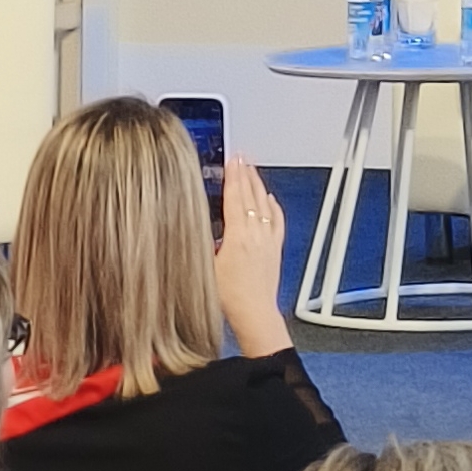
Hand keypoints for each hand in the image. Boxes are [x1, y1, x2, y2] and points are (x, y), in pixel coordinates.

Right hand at [213, 158, 293, 359]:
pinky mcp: (275, 248)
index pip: (235, 197)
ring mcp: (267, 239)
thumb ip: (203, 243)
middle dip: (245, 174)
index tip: (232, 160)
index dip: (233, 176)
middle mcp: (256, 233)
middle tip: (242, 157)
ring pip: (264, 205)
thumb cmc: (229, 297)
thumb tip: (195, 225)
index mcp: (237, 235)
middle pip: (250, 196)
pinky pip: (276, 220)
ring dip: (257, 185)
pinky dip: (272, 206)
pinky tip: (270, 199)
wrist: (254, 313)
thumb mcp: (205, 267)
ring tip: (252, 170)